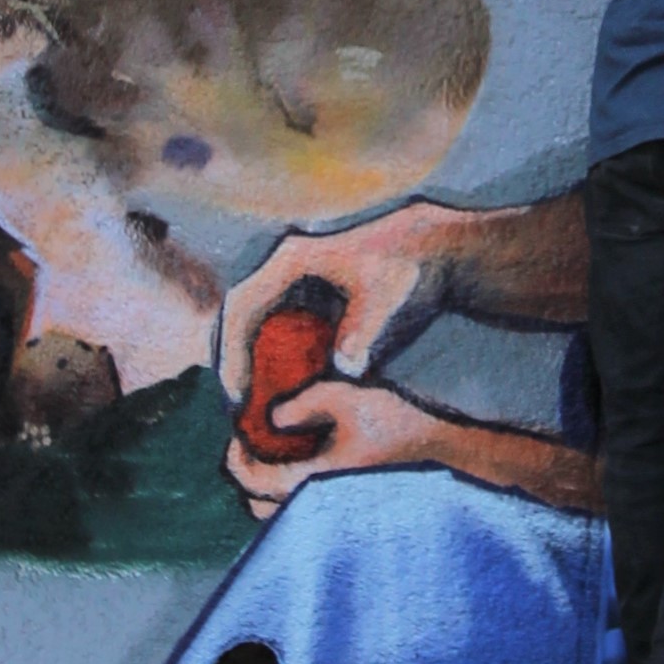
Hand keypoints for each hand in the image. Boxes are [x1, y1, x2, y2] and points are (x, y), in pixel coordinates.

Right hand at [214, 204, 460, 420]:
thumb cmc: (408, 275)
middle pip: (239, 318)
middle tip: (238, 410)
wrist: (431, 253)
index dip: (233, 351)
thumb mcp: (387, 303)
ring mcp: (294, 281)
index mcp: (291, 260)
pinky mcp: (308, 296)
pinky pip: (279, 332)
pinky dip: (276, 363)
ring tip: (253, 410)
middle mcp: (284, 267)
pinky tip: (284, 397)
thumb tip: (342, 369)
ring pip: (255, 326)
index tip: (237, 393)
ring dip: (250, 364)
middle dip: (233, 363)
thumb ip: (363, 335)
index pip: (243, 307)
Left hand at [225, 369, 468, 509]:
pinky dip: (293, 497)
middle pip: (261, 508)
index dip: (236, 458)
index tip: (235, 436)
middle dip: (249, 479)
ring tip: (278, 459)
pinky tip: (307, 468)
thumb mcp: (350, 398)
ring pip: (283, 517)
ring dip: (270, 491)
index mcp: (313, 483)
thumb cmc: (397, 428)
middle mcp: (318, 510)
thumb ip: (306, 402)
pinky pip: (305, 515)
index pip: (254, 481)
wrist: (443, 457)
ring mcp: (333, 519)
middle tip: (251, 448)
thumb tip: (273, 418)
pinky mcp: (346, 518)